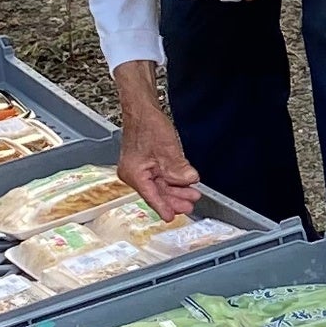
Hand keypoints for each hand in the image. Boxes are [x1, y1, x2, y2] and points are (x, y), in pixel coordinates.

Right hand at [113, 71, 200, 217]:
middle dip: (174, 198)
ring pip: (159, 185)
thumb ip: (178, 168)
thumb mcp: (168, 149)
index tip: (171, 217)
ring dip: (175, 190)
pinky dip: (171, 180)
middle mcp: (133, 174)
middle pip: (156, 192)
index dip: (163, 207)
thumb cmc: (148, 125)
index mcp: (134, 173)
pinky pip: (159, 177)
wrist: (141, 109)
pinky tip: (183, 183)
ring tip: (191, 194)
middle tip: (191, 203)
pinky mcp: (144, 164)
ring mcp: (138, 169)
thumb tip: (189, 181)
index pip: (151, 196)